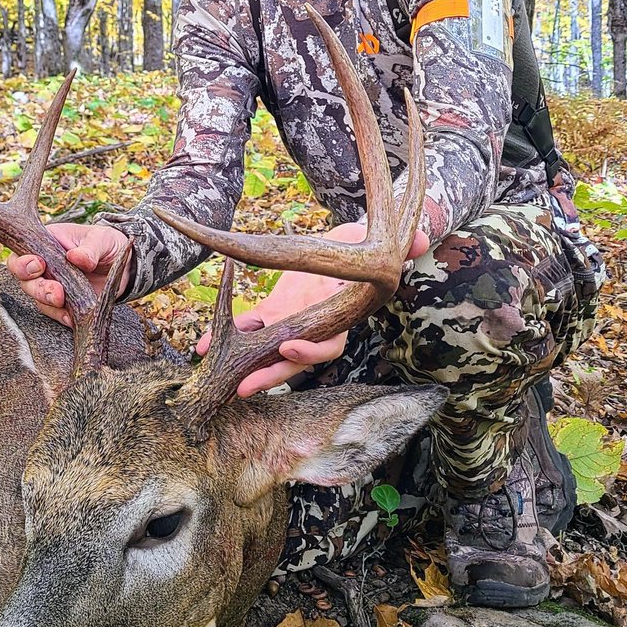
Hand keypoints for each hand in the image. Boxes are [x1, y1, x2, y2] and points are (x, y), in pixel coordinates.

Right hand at [7, 223, 131, 326]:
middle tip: (56, 292)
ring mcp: (52, 286)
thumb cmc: (107, 244)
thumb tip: (76, 257)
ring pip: (38, 299)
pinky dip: (62, 316)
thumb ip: (90, 248)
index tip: (39, 266)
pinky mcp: (64, 304)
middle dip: (37, 288)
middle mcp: (44, 267)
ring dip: (49, 304)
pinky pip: (56, 313)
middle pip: (26, 281)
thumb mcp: (102, 239)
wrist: (125, 266)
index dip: (23, 263)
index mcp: (46, 244)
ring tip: (64, 303)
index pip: (22, 254)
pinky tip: (71, 317)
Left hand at [195, 223, 428, 396]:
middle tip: (243, 387)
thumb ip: (402, 242)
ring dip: (241, 362)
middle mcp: (315, 328)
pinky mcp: (275, 311)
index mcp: (341, 317)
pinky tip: (201, 345)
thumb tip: (425, 238)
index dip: (312, 349)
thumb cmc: (366, 247)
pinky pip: (249, 328)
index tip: (289, 347)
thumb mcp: (381, 239)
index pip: (330, 342)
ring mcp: (292, 322)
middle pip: (292, 359)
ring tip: (214, 370)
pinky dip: (225, 336)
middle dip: (269, 374)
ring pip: (265, 350)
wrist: (346, 251)